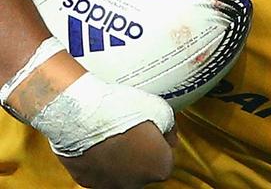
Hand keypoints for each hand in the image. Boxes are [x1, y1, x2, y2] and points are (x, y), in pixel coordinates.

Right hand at [57, 120, 177, 188]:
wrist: (82, 114)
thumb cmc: (121, 111)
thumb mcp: (160, 108)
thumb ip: (170, 127)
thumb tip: (170, 134)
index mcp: (160, 167)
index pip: (165, 157)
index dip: (160, 140)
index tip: (154, 129)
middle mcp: (137, 182)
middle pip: (144, 166)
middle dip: (141, 150)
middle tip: (134, 129)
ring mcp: (111, 184)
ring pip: (121, 170)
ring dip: (121, 156)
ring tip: (115, 131)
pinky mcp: (87, 181)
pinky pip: (100, 170)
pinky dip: (101, 159)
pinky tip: (99, 139)